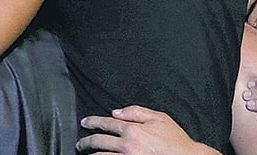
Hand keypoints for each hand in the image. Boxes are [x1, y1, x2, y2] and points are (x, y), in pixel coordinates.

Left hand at [77, 105, 218, 153]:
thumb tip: (116, 112)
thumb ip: (136, 111)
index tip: (85, 123)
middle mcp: (127, 145)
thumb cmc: (176, 140)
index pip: (106, 123)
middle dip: (86, 142)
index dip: (92, 122)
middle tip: (80, 144)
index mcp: (133, 130)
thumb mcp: (159, 118)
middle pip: (99, 142)